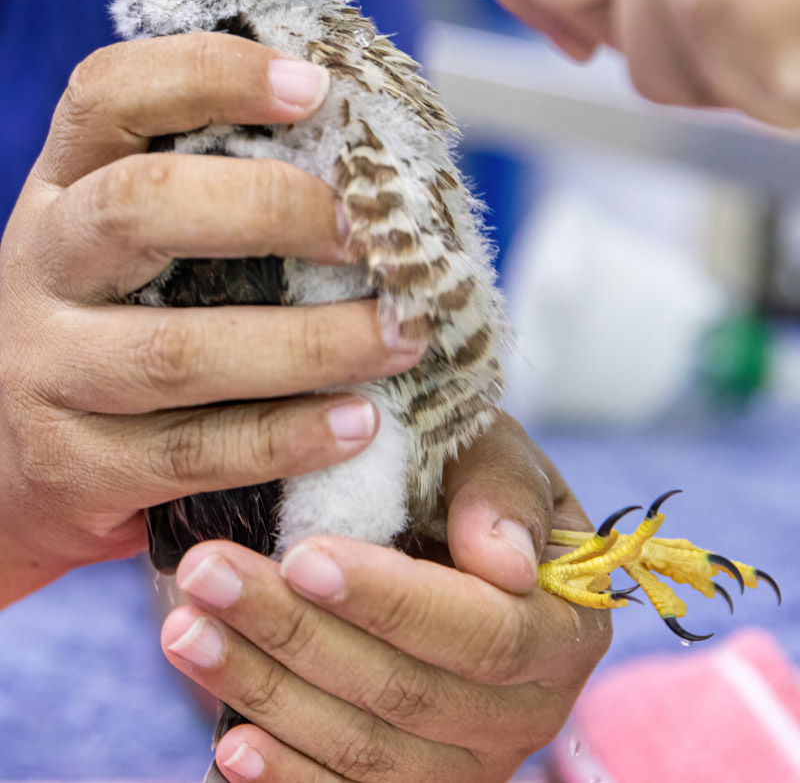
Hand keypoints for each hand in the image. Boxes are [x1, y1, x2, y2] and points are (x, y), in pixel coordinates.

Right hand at [0, 33, 425, 605]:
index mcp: (64, 188)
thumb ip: (210, 192)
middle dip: (272, 207)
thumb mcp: (134, 246)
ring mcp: (48, 370)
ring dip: (309, 343)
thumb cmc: (118, 324)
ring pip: (178, 351)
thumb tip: (358, 154)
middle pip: (139, 205)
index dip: (209, 74)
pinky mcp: (73, 467)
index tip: (315, 88)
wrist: (22, 462)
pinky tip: (360, 423)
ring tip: (403, 336)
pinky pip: (193, 453)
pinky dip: (286, 437)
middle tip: (370, 230)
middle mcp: (43, 267)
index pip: (108, 95)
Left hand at [162, 415, 611, 781]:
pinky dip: (287, 775)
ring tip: (186, 628)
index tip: (302, 554)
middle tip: (207, 574)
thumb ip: (504, 492)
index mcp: (563, 628)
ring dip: (265, 690)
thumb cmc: (470, 481)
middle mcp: (529, 712)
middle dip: (297, 633)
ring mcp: (471, 763)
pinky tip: (231, 741)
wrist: (450, 531)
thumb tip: (506, 560)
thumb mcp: (496, 456)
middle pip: (407, 693)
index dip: (390, 600)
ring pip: (365, 748)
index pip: (482, 631)